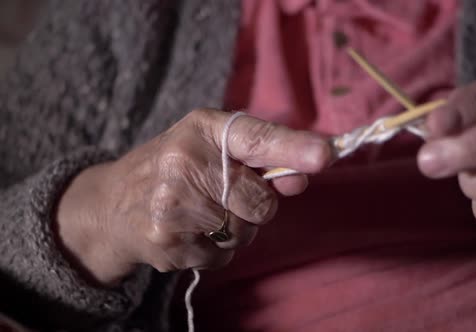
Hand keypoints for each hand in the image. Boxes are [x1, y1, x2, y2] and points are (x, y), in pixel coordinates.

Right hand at [56, 110, 331, 285]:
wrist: (113, 203)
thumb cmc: (176, 167)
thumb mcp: (212, 146)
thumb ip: (260, 156)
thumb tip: (303, 176)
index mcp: (202, 128)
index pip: (255, 137)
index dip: (292, 148)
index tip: (323, 156)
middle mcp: (184, 161)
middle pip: (260, 201)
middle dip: (254, 205)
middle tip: (223, 194)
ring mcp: (173, 204)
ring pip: (243, 233)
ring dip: (234, 230)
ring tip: (201, 213)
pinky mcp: (167, 242)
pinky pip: (222, 256)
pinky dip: (214, 249)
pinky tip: (188, 232)